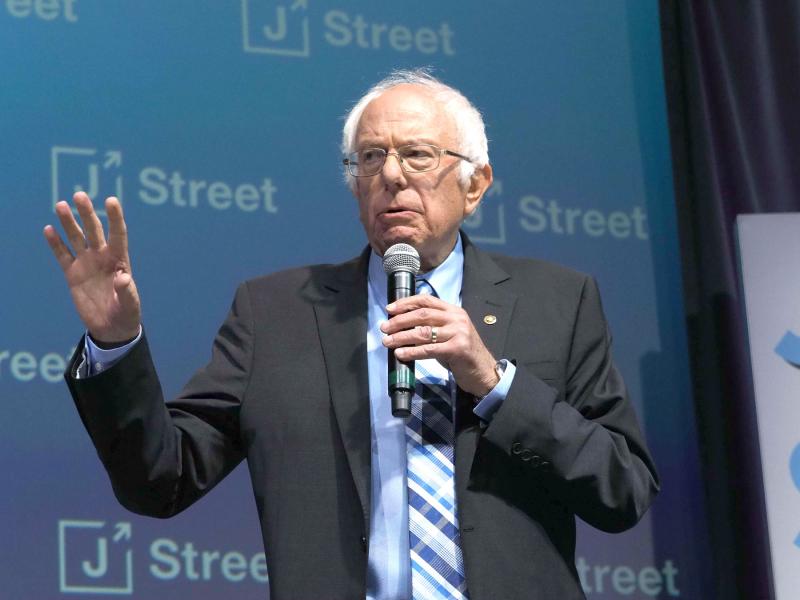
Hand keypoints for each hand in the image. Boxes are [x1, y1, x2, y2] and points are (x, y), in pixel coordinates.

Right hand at [43, 192, 140, 342]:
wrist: (111, 327)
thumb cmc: (126, 314)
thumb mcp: (130, 305)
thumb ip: (127, 291)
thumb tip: (123, 278)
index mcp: (119, 260)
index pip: (118, 234)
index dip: (115, 218)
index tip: (111, 200)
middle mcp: (102, 257)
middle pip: (94, 230)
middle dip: (87, 213)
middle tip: (79, 195)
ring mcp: (87, 264)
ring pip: (77, 238)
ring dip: (69, 223)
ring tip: (61, 205)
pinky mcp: (72, 274)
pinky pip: (63, 255)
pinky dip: (55, 243)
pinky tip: (49, 229)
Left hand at [381, 294, 498, 396]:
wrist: (483, 371)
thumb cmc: (462, 354)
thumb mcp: (449, 333)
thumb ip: (433, 326)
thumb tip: (403, 326)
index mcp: (454, 311)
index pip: (426, 300)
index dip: (406, 303)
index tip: (390, 309)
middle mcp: (457, 318)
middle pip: (422, 314)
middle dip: (399, 321)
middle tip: (384, 327)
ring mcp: (458, 333)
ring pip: (423, 332)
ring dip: (401, 336)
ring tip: (387, 341)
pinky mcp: (457, 349)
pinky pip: (428, 349)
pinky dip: (411, 351)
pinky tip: (401, 354)